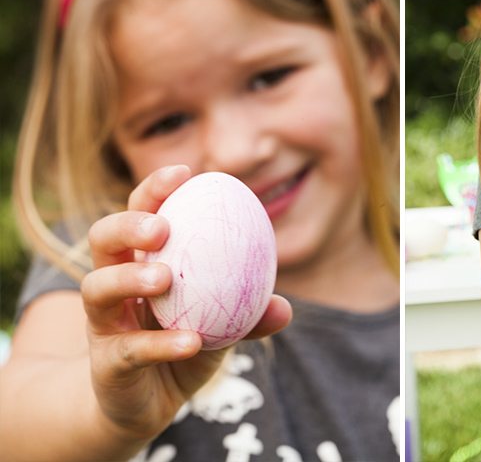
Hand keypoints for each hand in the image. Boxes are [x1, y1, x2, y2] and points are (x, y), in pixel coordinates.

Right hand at [83, 165, 291, 442]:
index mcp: (141, 261)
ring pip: (97, 289)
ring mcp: (104, 324)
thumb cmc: (183, 347)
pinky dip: (160, 343)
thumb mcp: (221, 327)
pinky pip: (127, 349)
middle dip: (127, 224)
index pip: (140, 214)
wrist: (145, 406)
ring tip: (163, 277)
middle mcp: (114, 285)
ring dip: (129, 278)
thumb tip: (285, 307)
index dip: (155, 190)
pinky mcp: (105, 364)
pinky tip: (191, 340)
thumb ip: (249, 315)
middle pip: (103, 239)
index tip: (184, 173)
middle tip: (161, 227)